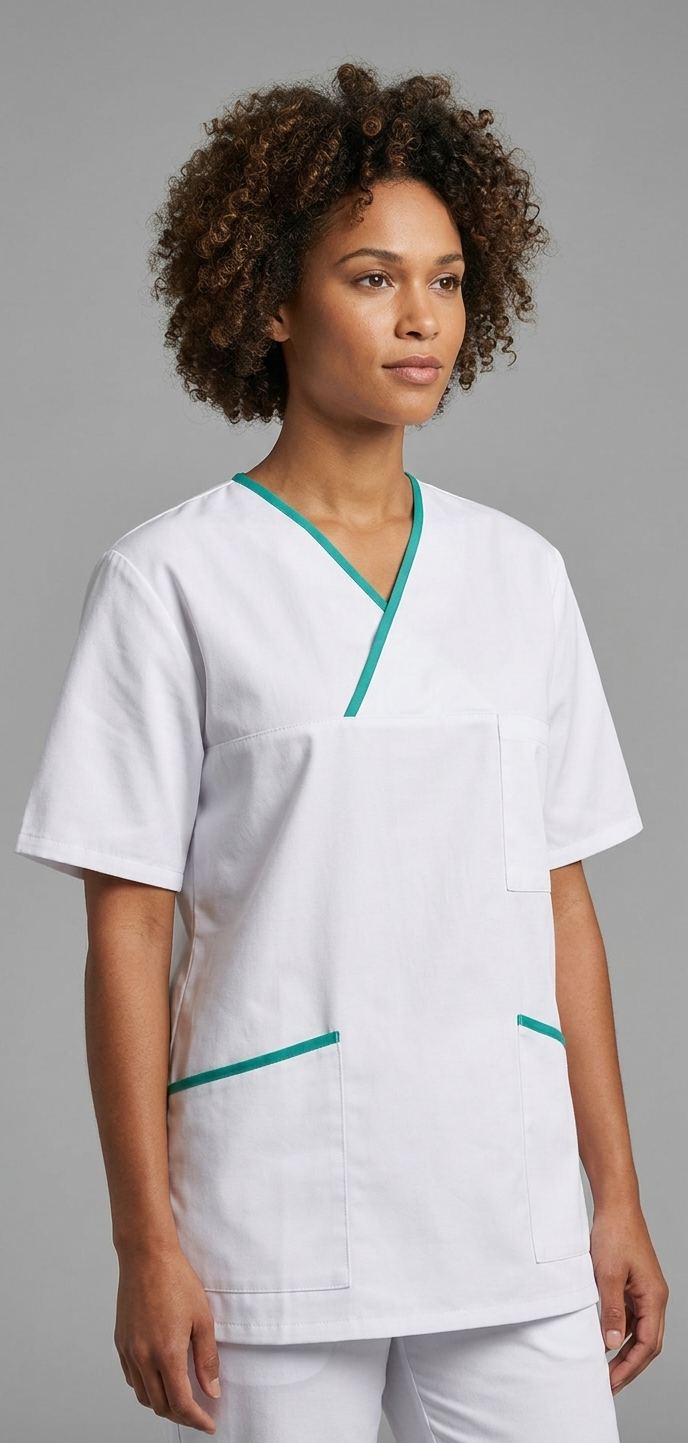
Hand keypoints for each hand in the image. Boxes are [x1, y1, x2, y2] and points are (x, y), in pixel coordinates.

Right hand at [114, 1241, 220, 1432]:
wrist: (146, 1256)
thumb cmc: (176, 1280)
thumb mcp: (203, 1319)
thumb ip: (207, 1359)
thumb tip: (212, 1390)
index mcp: (166, 1353)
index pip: (180, 1403)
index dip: (196, 1419)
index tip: (209, 1424)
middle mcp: (143, 1356)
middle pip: (160, 1405)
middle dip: (181, 1416)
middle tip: (199, 1413)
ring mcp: (129, 1350)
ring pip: (143, 1395)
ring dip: (162, 1403)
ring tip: (181, 1399)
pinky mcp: (120, 1342)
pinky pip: (131, 1377)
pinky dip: (146, 1387)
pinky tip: (159, 1378)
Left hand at [590, 1200, 668, 1394]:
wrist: (615, 1205)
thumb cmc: (614, 1234)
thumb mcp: (607, 1274)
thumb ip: (611, 1310)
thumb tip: (611, 1343)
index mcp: (654, 1296)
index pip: (648, 1344)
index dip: (629, 1366)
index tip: (611, 1382)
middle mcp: (654, 1297)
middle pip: (647, 1343)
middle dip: (629, 1366)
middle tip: (608, 1384)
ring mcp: (645, 1291)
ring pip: (640, 1332)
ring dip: (624, 1352)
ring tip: (605, 1369)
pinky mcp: (634, 1285)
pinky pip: (631, 1317)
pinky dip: (621, 1333)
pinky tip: (605, 1340)